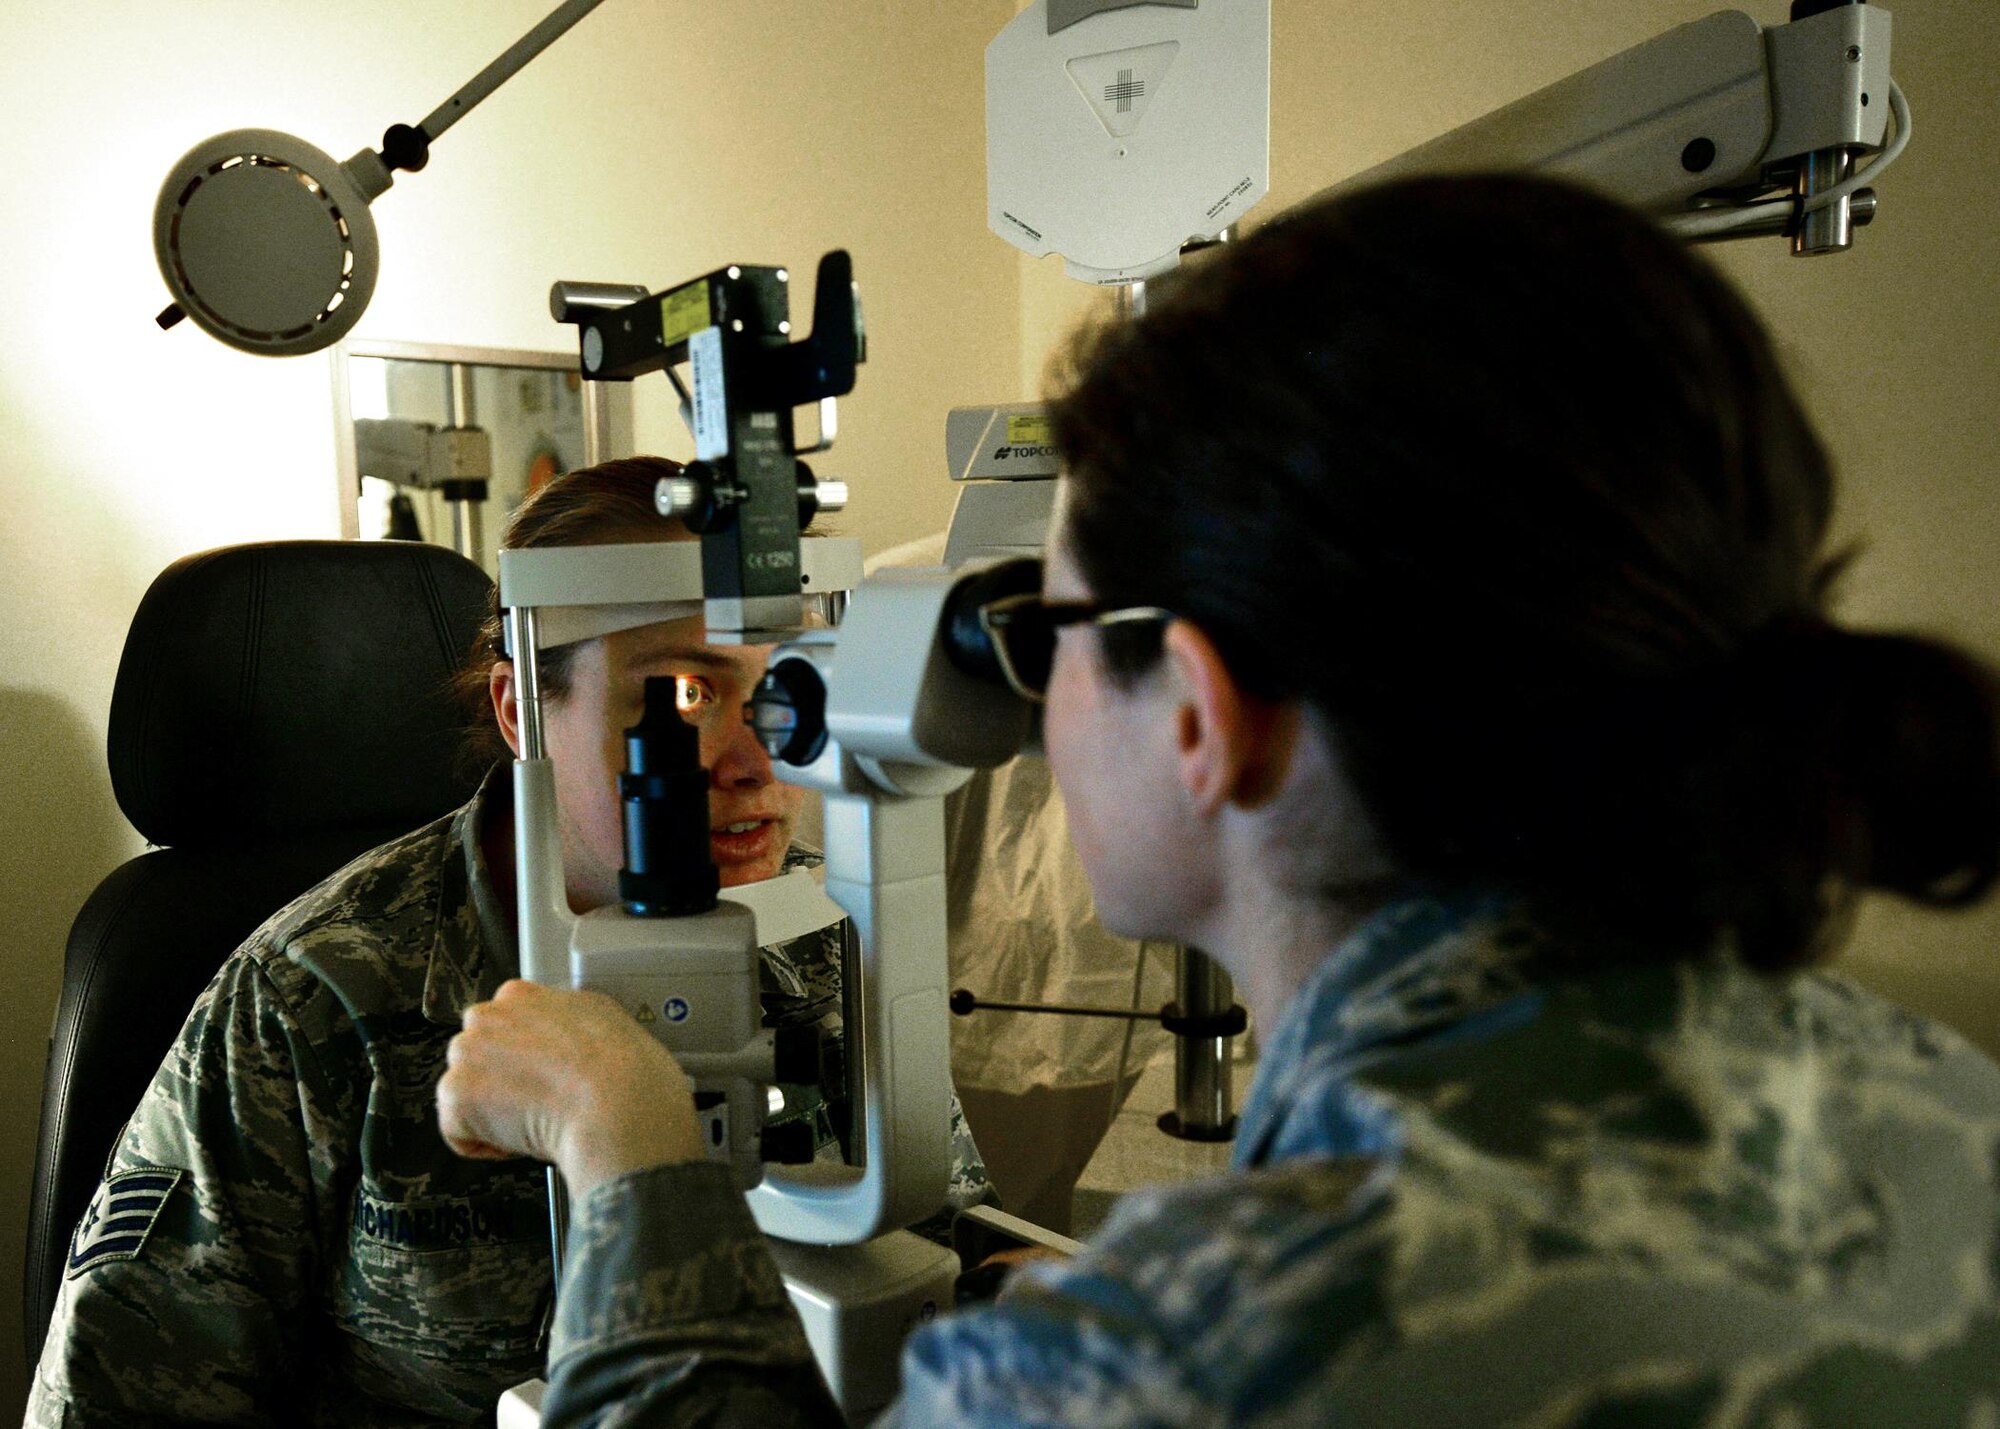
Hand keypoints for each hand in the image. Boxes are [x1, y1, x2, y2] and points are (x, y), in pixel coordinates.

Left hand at [438, 979, 706, 1196]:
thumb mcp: (610, 1021)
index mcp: (525, 995)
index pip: (504, 1026)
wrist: (618, 1109)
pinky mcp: (456, 1096)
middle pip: (478, 1056)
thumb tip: (576, 1041)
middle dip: (501, 1082)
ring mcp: (467, 1054)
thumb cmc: (628, 1075)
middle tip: (539, 1103)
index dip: (526, 1058)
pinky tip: (522, 1141)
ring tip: (534, 1122)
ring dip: (491, 1113)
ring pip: (466, 1092)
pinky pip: (458, 1131)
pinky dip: (486, 1146)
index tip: (543, 1076)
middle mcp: (490, 1016)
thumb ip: (574, 1024)